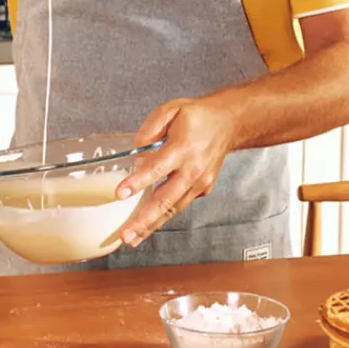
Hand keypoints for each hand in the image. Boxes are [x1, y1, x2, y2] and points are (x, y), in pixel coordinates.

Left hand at [115, 95, 237, 246]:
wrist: (228, 123)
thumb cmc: (197, 116)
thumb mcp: (170, 109)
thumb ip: (150, 129)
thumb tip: (136, 152)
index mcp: (183, 148)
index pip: (157, 168)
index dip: (138, 182)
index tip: (120, 194)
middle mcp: (193, 170)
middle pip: (165, 200)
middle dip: (144, 219)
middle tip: (126, 235)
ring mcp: (200, 183)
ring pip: (173, 209)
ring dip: (151, 225)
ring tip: (132, 238)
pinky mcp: (203, 189)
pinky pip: (179, 205)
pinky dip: (164, 216)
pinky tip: (148, 224)